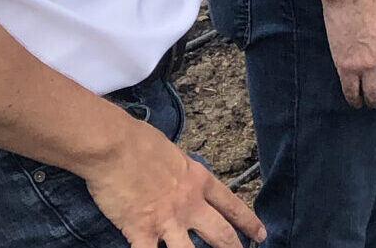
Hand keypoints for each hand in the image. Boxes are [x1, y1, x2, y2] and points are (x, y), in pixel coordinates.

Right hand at [85, 120, 265, 247]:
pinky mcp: (141, 231)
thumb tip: (181, 176)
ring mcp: (167, 220)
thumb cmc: (139, 142)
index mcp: (198, 180)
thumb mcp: (174, 154)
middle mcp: (188, 204)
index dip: (248, 222)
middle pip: (220, 233)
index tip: (260, 234)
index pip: (230, 205)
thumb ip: (182, 172)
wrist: (115, 146)